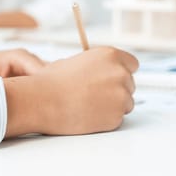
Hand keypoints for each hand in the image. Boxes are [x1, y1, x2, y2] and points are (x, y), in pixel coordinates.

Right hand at [3, 47, 138, 136]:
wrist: (43, 101)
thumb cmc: (53, 81)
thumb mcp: (79, 60)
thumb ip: (99, 65)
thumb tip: (107, 72)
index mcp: (112, 55)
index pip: (132, 65)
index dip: (121, 73)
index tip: (111, 80)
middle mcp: (120, 73)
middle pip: (129, 85)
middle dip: (116, 91)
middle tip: (94, 96)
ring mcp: (121, 95)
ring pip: (126, 103)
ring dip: (112, 106)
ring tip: (88, 106)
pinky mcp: (117, 116)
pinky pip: (117, 119)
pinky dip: (106, 120)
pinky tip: (87, 115)